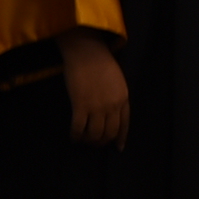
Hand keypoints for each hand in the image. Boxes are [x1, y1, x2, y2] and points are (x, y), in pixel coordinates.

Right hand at [58, 30, 130, 150]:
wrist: (86, 51)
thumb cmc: (101, 61)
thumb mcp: (117, 80)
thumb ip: (116, 96)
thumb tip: (110, 112)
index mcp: (123, 98)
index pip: (125, 124)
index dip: (120, 138)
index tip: (117, 147)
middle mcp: (112, 106)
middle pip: (109, 133)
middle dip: (102, 141)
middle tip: (94, 142)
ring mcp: (97, 107)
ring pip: (95, 134)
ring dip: (88, 141)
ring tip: (83, 140)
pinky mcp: (80, 106)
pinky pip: (78, 128)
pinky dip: (75, 136)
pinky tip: (73, 137)